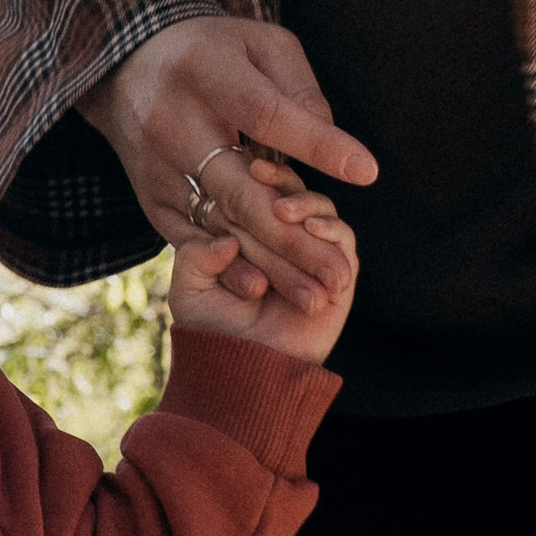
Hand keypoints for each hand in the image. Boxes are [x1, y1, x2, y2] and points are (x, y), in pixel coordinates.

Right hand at [83, 17, 374, 310]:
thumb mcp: (260, 44)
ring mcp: (158, 170)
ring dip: (270, 267)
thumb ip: (299, 90)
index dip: (316, 146)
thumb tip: (330, 145)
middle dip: (293, 239)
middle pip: (239, 192)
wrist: (127, 69)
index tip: (365, 171)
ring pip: (220, 228)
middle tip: (339, 274)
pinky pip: (194, 242)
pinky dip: (232, 268)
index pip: (267, 116)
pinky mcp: (151, 200)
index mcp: (205, 75)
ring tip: (315, 296)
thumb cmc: (212, 53)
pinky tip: (266, 291)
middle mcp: (173, 128)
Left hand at [168, 157, 356, 364]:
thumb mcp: (189, 291)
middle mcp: (287, 242)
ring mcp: (316, 257)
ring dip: (306, 203)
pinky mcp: (340, 277)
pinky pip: (345, 242)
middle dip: (282, 179)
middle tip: (261, 175)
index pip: (263, 193)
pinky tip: (310, 228)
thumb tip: (225, 239)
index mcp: (255, 236)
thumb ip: (195, 258)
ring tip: (282, 211)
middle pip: (296, 193)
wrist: (241, 372)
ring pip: (323, 211)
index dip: (259, 174)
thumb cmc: (211, 333)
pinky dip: (331, 229)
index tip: (246, 163)